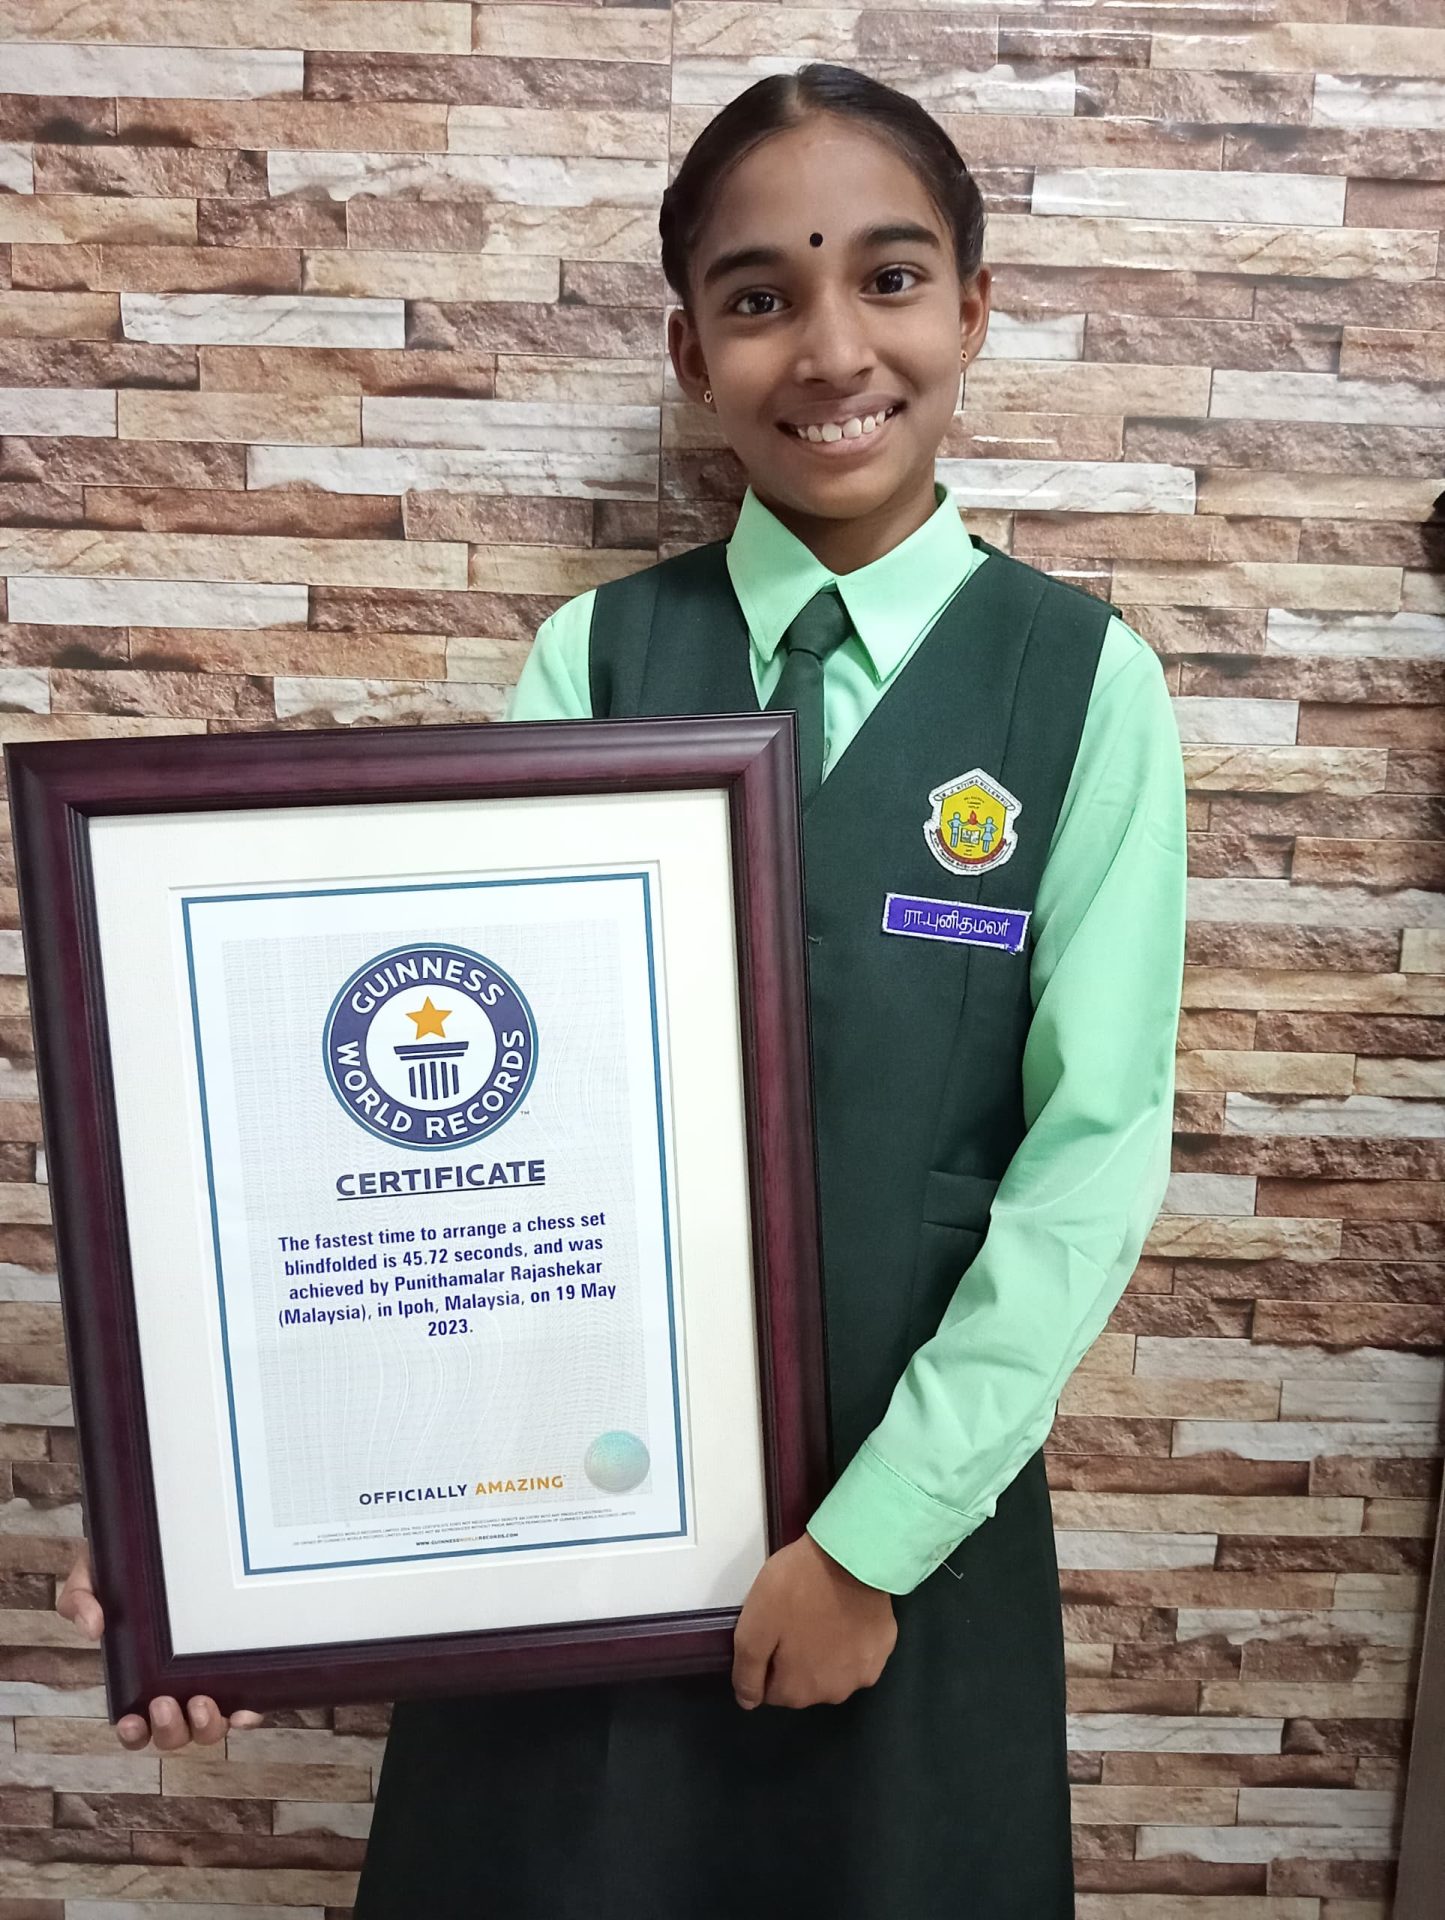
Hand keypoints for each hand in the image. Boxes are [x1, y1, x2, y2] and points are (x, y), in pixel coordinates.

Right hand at [58, 1544, 263, 1750]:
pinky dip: (246, 1715)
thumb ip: (80, 1600)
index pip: (134, 1726)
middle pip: (174, 1734)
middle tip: (163, 1702)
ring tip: (201, 1702)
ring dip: (205, 1727)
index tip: (130, 1720)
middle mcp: (174, 1687)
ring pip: (208, 1728)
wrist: (161, 1542)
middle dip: (169, 1729)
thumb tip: (93, 1627)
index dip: (133, 1734)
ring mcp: (208, 1679)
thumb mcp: (92, 1578)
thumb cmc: (125, 1568)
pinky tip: (246, 1709)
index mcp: (138, 1679)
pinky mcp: (238, 1665)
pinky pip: (246, 1703)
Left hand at [731, 1533, 896, 1710]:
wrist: (850, 1555)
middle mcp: (834, 1694)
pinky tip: (847, 1613)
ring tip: (822, 1613)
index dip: (767, 1659)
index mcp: (799, 1691)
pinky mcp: (884, 1649)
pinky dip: (851, 1640)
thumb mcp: (754, 1626)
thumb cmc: (797, 1588)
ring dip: (825, 1652)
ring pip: (833, 1670)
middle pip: (804, 1683)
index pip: (771, 1691)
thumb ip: (747, 1671)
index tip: (772, 1630)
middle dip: (796, 1658)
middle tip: (796, 1618)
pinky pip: (859, 1653)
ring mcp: (865, 1673)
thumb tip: (748, 1702)